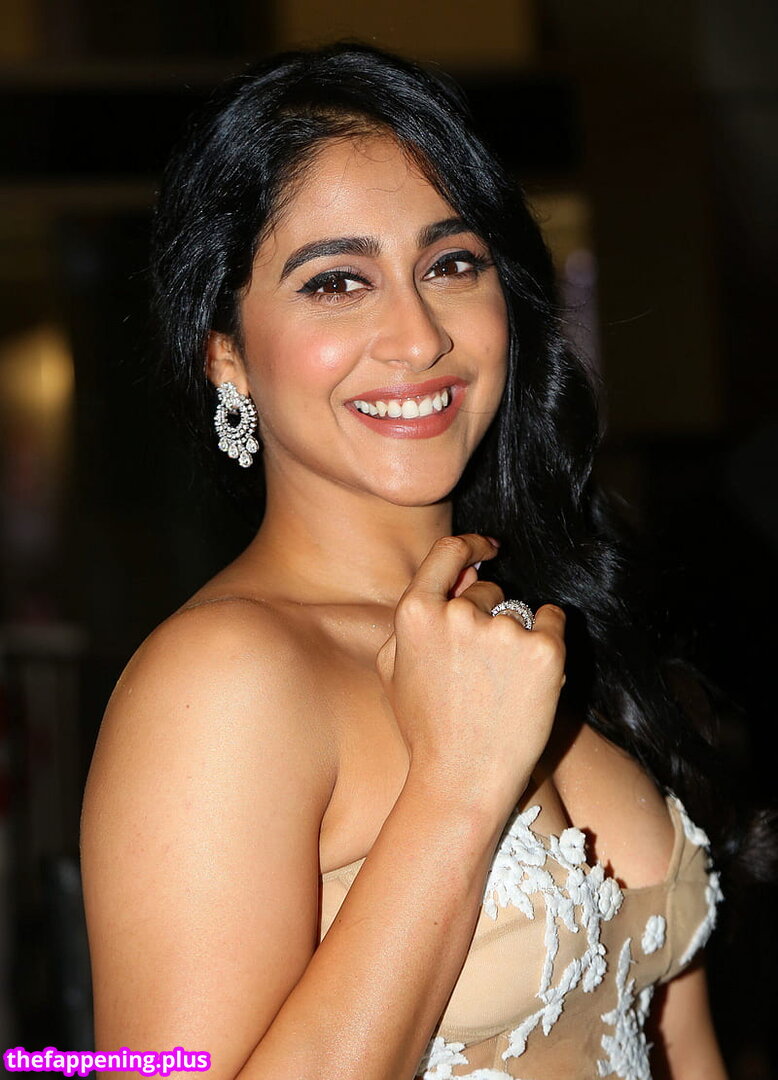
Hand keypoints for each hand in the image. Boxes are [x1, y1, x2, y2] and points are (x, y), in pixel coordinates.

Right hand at [376, 534, 565, 816]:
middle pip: (487, 591)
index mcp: (415, 613)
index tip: (488, 549)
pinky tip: (533, 676)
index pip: (448, 553)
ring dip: (517, 637)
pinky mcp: (543, 649)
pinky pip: (553, 619)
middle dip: (490, 618)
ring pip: (519, 611)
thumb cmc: (425, 728)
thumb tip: (448, 580)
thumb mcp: (391, 669)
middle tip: (484, 671)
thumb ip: (408, 619)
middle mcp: (457, 613)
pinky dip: (548, 638)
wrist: (462, 779)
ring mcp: (502, 630)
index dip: (471, 546)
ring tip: (503, 687)